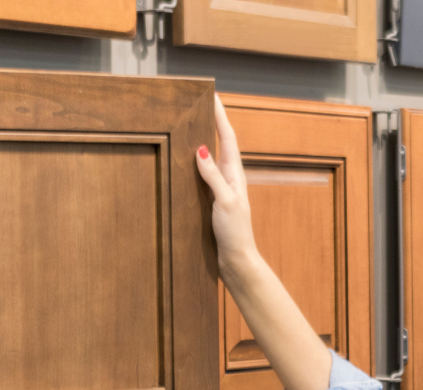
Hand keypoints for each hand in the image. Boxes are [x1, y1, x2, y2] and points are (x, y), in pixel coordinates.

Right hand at [195, 94, 257, 272]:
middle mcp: (229, 179)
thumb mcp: (224, 201)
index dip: (220, 116)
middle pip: (220, 144)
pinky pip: (203, 176)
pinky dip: (195, 164)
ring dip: (203, 141)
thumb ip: (213, 176)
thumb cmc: (235, 232)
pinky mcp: (212, 202)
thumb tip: (202, 149)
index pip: (227, 138)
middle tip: (201, 104)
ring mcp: (221, 190)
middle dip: (212, 123)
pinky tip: (186, 163)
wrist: (236, 260)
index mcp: (234, 175)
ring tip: (191, 125)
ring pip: (211, 159)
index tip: (213, 96)